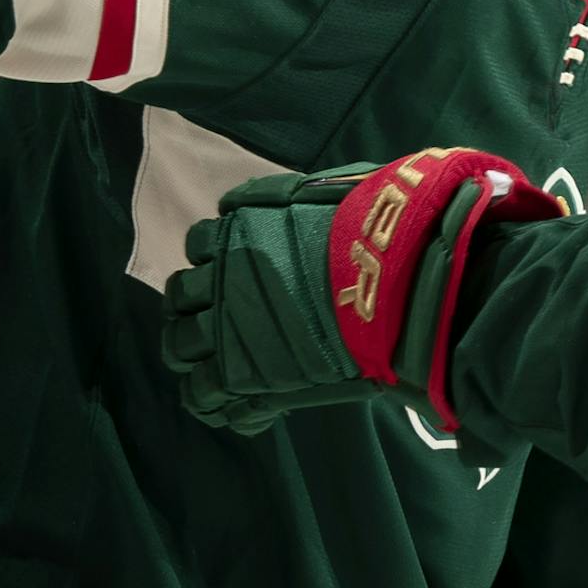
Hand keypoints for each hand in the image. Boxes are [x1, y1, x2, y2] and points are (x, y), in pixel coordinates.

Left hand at [161, 149, 563, 434]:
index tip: (233, 269)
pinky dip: (215, 401)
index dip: (215, 255)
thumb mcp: (351, 191)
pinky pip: (206, 395)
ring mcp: (230, 328)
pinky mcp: (247, 376)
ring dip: (193, 352)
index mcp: (246, 230)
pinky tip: (237, 403)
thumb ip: (324, 195)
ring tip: (218, 364)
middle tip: (220, 319)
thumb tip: (344, 184)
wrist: (408, 290)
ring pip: (179, 344)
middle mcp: (226, 276)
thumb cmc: (387, 236)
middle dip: (193, 305)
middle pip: (180, 293)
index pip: (202, 239)